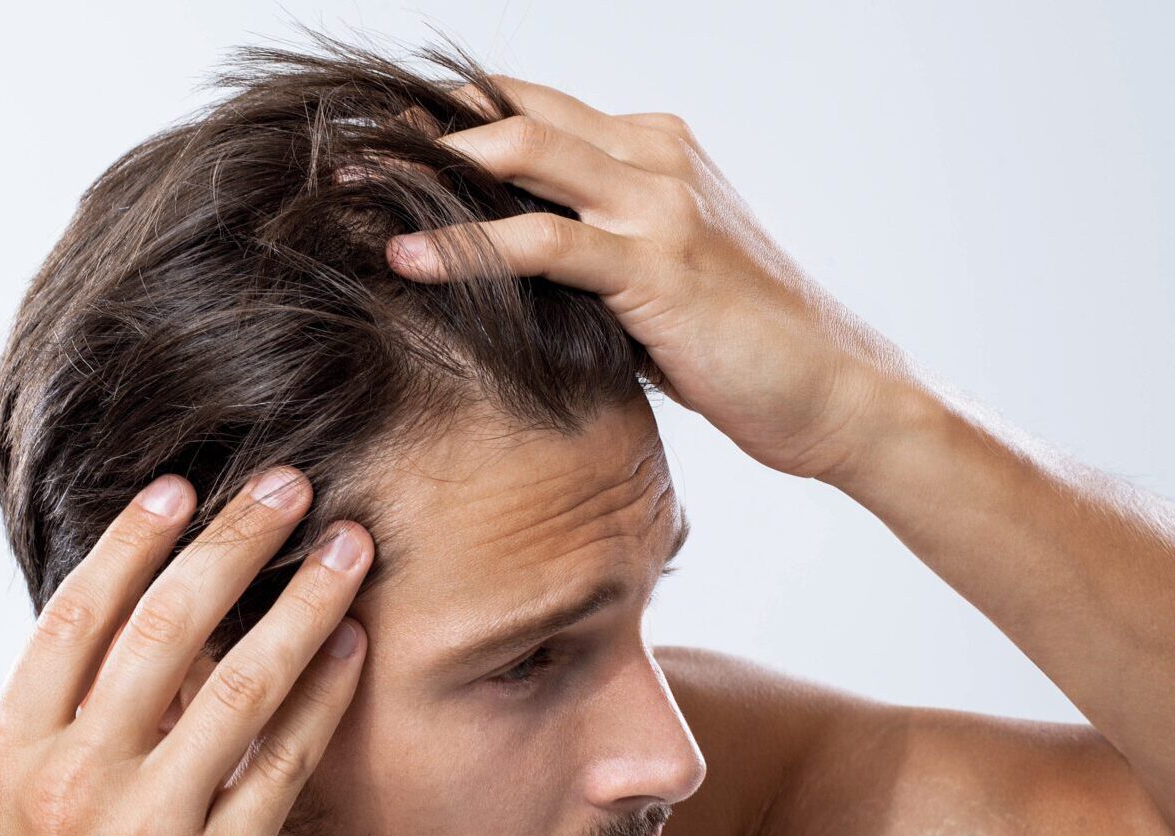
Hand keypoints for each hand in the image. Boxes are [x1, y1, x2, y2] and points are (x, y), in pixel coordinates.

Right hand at [0, 467, 371, 835]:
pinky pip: (283, 762)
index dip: (133, 545)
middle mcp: (68, 782)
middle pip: (162, 627)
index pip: (74, 620)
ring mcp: (144, 828)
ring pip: (237, 683)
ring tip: (351, 547)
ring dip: (303, 602)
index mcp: (3, 760)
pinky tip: (357, 647)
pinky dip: (323, 695)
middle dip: (234, 542)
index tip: (181, 489)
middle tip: (291, 484)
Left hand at [382, 75, 928, 480]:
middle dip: (419, 126)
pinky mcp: (655, 263)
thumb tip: (501, 272)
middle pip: (513, 109)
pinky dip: (466, 243)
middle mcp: (654, 155)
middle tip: (341, 150)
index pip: (530, 105)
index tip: (376, 142)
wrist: (833, 391)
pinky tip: (407, 261)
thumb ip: (587, 256)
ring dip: (425, 169)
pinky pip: (542, 240)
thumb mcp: (651, 283)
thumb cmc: (742, 349)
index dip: (449, 115)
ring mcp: (657, 202)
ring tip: (348, 190)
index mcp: (653, 149)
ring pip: (521, 151)